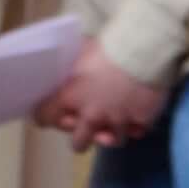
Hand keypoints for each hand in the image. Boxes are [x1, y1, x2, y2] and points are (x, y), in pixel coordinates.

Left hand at [33, 41, 167, 150]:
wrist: (143, 47)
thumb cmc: (108, 44)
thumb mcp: (81, 51)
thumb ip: (73, 66)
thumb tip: (67, 66)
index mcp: (70, 96)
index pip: (46, 116)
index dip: (46, 116)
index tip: (48, 114)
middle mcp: (91, 115)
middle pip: (79, 143)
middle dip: (80, 138)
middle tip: (84, 129)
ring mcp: (118, 120)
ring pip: (112, 141)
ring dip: (112, 133)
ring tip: (114, 124)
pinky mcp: (142, 120)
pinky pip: (137, 132)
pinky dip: (136, 126)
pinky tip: (136, 117)